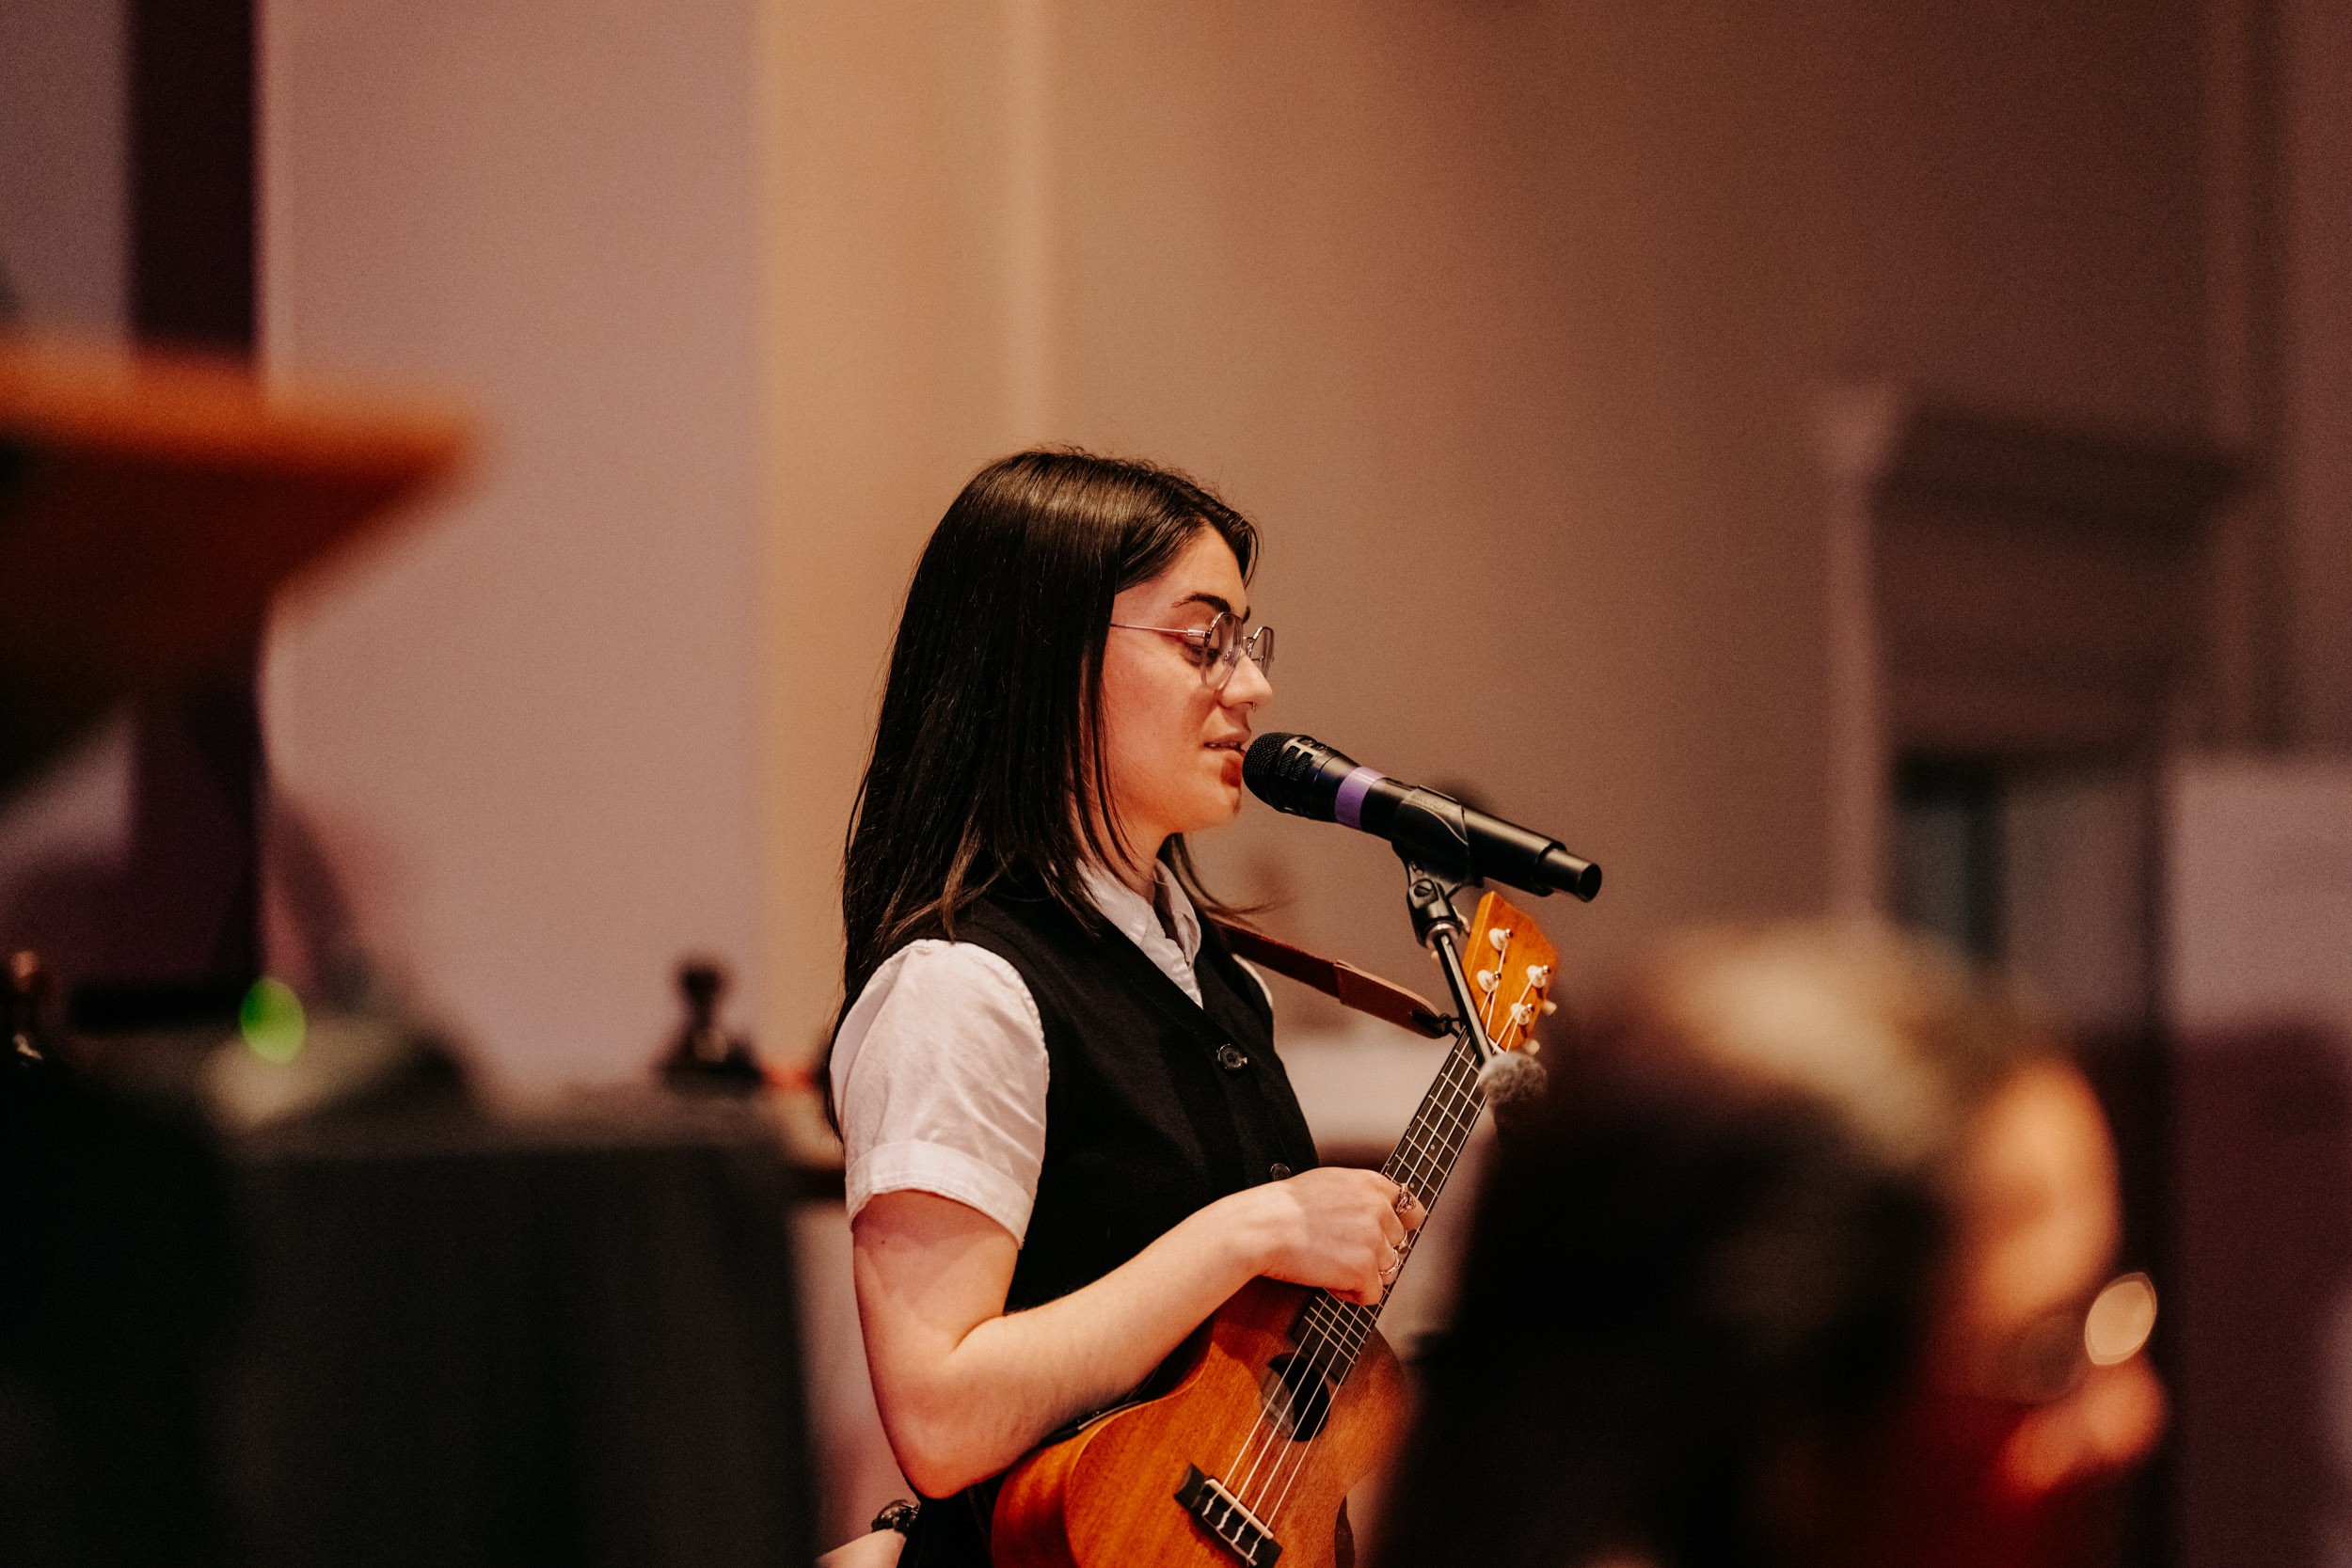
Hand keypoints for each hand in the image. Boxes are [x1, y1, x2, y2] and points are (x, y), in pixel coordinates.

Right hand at [1217, 1167, 1426, 1306]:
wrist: (1260, 1227)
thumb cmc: (1282, 1207)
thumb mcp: (1328, 1183)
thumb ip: (1359, 1196)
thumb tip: (1377, 1213)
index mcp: (1371, 1184)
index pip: (1410, 1210)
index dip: (1398, 1227)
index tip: (1385, 1236)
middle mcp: (1378, 1209)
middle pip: (1397, 1244)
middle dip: (1374, 1253)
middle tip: (1342, 1253)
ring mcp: (1373, 1240)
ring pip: (1388, 1270)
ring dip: (1362, 1274)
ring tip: (1331, 1266)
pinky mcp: (1363, 1270)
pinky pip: (1372, 1294)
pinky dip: (1351, 1294)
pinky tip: (1328, 1281)